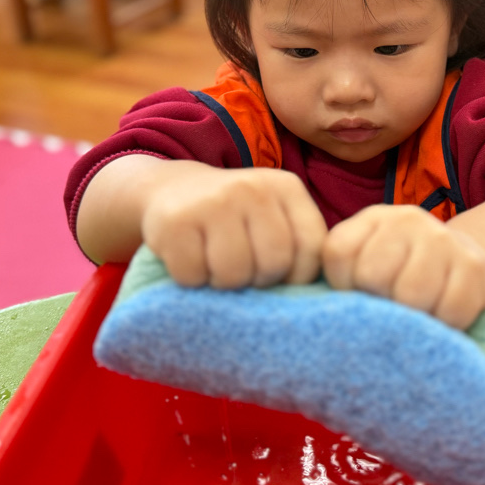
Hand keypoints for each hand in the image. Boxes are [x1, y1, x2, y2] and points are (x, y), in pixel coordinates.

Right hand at [140, 163, 326, 289]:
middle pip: (273, 264)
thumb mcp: (273, 215)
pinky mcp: (176, 220)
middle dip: (258, 281)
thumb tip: (310, 298)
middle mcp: (253, 188)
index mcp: (287, 187)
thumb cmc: (234, 216)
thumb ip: (298, 244)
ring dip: (222, 282)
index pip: (312, 249)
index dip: (297, 276)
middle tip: (242, 270)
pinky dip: (191, 279)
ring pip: (233, 275)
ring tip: (215, 264)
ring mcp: (213, 201)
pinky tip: (190, 257)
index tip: (278, 275)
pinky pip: (193, 275)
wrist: (172, 189)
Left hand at [323, 205, 484, 329]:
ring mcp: (443, 239)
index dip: (343, 284)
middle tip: (391, 305)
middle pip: (374, 274)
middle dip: (379, 302)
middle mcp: (407, 219)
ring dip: (412, 318)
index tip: (358, 292)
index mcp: (373, 219)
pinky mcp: (475, 266)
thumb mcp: (364, 265)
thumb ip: (342, 279)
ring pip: (412, 295)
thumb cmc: (401, 275)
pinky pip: (450, 312)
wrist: (462, 261)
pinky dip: (444, 325)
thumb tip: (336, 318)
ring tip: (416, 313)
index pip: (339, 251)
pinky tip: (442, 316)